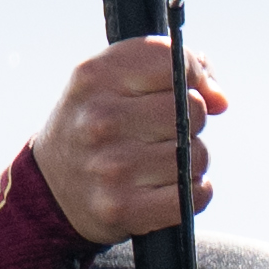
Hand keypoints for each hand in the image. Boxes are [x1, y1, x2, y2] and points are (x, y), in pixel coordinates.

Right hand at [34, 37, 224, 244]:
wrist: (49, 187)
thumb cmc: (93, 124)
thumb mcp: (112, 80)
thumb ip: (168, 68)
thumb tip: (219, 99)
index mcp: (96, 76)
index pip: (173, 60)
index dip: (191, 74)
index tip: (184, 88)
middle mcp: (100, 119)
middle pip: (192, 109)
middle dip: (189, 120)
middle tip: (162, 131)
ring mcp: (111, 167)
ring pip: (196, 155)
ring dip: (190, 160)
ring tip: (158, 162)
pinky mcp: (123, 208)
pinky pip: (192, 196)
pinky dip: (192, 193)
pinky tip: (168, 188)